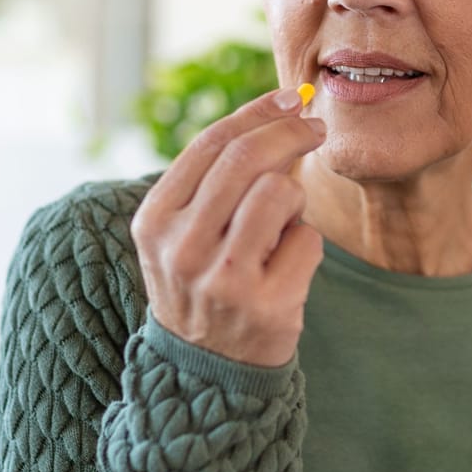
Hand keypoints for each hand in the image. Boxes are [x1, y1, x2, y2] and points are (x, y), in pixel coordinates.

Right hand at [131, 87, 326, 367]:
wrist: (204, 372)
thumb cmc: (202, 284)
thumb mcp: (184, 232)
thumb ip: (217, 178)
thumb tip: (281, 110)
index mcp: (155, 221)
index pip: (210, 144)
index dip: (255, 113)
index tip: (289, 99)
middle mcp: (182, 248)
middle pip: (247, 159)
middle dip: (291, 133)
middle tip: (316, 128)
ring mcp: (224, 280)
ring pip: (281, 194)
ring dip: (294, 200)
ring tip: (280, 228)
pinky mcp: (267, 306)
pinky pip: (307, 240)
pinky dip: (305, 246)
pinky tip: (285, 269)